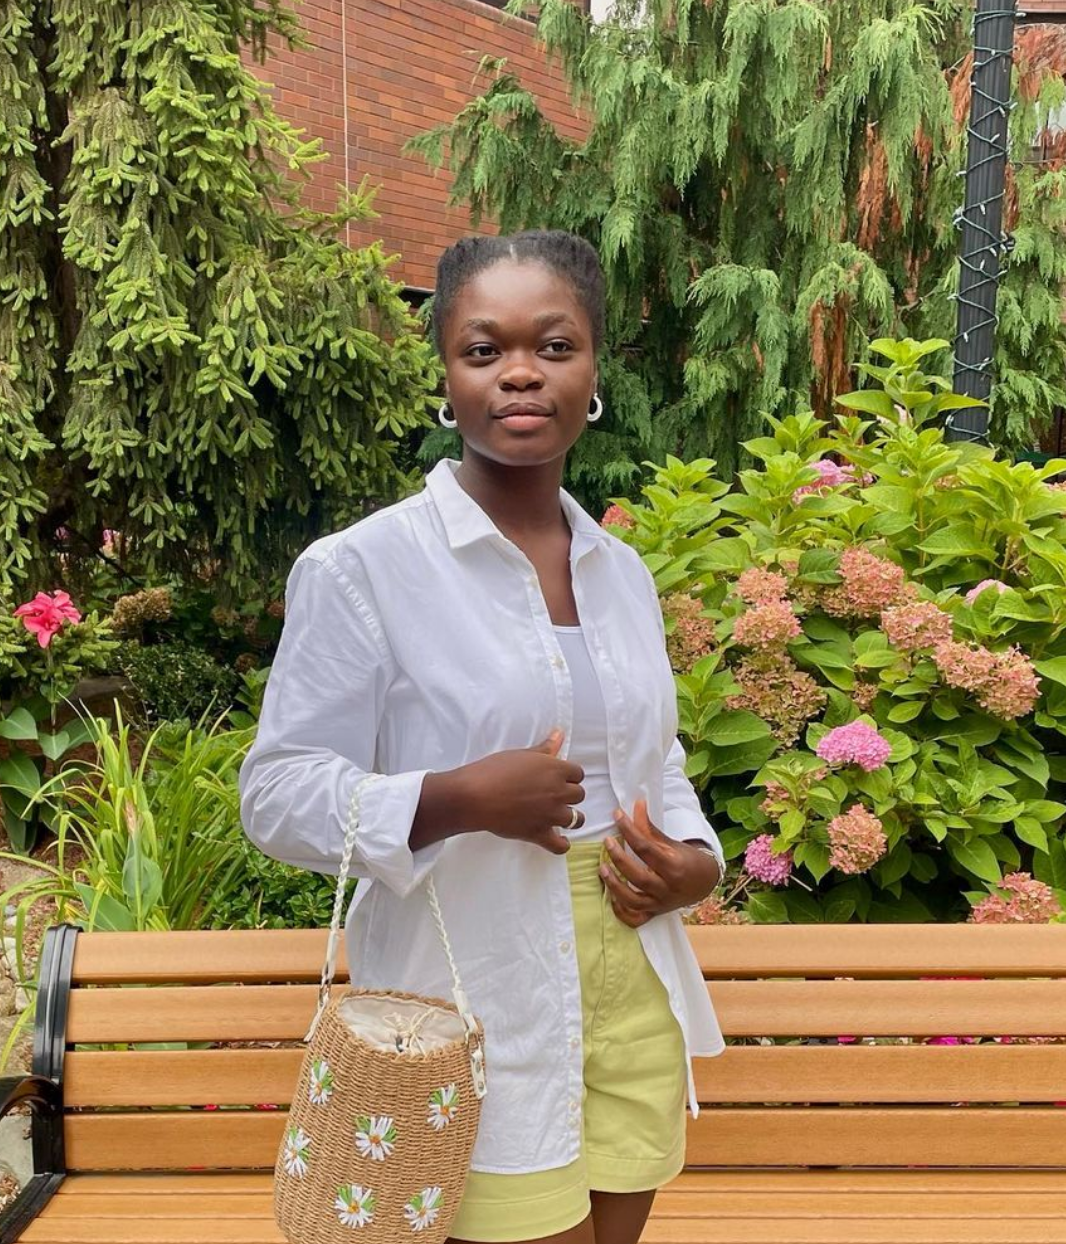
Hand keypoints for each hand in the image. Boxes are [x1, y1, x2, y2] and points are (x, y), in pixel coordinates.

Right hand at [455, 728, 584, 854]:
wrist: (474, 796)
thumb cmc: (494, 770)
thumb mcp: (521, 754)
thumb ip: (545, 748)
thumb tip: (560, 734)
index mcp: (555, 770)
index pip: (578, 773)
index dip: (569, 775)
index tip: (559, 777)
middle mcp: (558, 792)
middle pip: (579, 795)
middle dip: (569, 794)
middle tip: (554, 794)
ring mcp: (550, 815)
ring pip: (576, 819)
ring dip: (571, 817)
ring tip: (559, 815)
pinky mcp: (539, 833)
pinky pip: (560, 845)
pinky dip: (562, 844)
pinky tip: (559, 838)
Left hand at [599, 799, 720, 927]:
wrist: (704, 882)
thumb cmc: (686, 859)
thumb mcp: (671, 843)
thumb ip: (650, 828)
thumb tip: (636, 804)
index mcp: (674, 867)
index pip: (646, 848)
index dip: (629, 830)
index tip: (617, 815)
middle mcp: (667, 888)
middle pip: (638, 876)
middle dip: (619, 858)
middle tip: (607, 842)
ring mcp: (659, 904)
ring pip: (633, 900)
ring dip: (615, 886)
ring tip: (602, 869)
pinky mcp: (654, 913)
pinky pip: (635, 918)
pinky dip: (621, 911)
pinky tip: (610, 897)